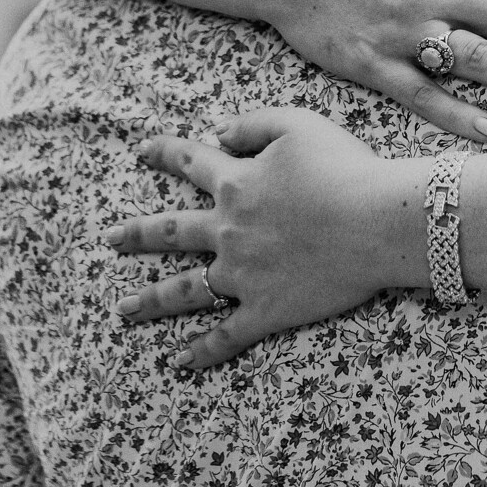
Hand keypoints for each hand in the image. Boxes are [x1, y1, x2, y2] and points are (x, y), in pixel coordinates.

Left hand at [102, 110, 425, 369]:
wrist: (376, 222)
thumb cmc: (345, 168)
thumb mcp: (298, 124)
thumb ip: (254, 124)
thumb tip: (218, 132)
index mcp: (237, 183)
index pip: (190, 162)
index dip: (164, 153)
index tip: (141, 150)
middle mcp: (228, 230)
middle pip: (172, 231)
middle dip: (138, 235)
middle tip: (111, 239)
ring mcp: (242, 274)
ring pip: (184, 290)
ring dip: (150, 300)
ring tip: (123, 309)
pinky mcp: (265, 310)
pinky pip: (226, 335)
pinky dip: (202, 351)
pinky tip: (180, 361)